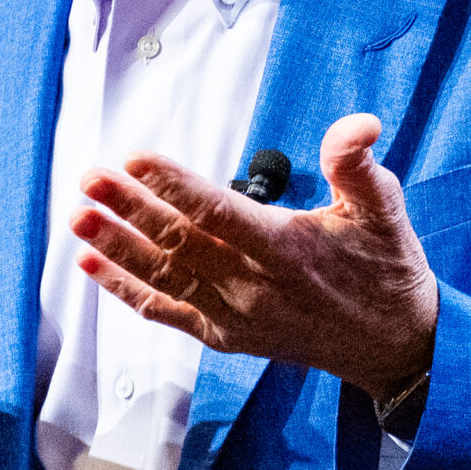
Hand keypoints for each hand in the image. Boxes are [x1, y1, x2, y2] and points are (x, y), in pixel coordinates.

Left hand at [75, 112, 436, 399]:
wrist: (391, 344)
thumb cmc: (385, 268)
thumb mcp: (385, 209)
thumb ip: (357, 164)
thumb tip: (357, 125)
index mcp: (287, 249)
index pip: (218, 213)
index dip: (174, 185)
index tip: (136, 158)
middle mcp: (253, 287)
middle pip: (179, 242)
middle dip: (129, 208)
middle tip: (90, 176)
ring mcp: (234, 316)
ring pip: (164, 276)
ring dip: (117, 247)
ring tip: (79, 216)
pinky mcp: (224, 336)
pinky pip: (166, 312)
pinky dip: (126, 290)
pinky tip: (92, 267)